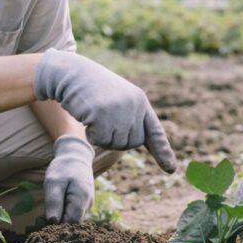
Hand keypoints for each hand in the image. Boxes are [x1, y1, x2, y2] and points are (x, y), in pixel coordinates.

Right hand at [33, 49, 176, 172]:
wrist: (72, 73)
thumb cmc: (93, 88)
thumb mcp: (118, 98)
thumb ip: (130, 116)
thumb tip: (136, 141)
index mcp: (140, 101)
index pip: (154, 131)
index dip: (163, 152)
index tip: (170, 169)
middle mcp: (134, 106)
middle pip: (131, 143)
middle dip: (115, 138)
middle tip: (103, 118)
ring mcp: (119, 110)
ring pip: (115, 144)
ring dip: (102, 136)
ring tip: (95, 114)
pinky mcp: (102, 114)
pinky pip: (99, 140)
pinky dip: (91, 134)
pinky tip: (86, 116)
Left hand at [44, 136, 94, 223]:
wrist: (75, 156)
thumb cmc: (63, 167)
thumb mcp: (53, 182)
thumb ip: (54, 202)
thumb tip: (53, 221)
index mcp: (82, 198)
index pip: (71, 223)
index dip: (57, 226)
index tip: (42, 221)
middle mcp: (87, 204)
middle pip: (72, 223)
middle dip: (57, 223)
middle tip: (40, 217)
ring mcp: (86, 204)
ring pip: (71, 219)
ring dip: (59, 217)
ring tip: (47, 208)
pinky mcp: (83, 203)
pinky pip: (72, 213)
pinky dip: (62, 212)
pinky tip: (54, 205)